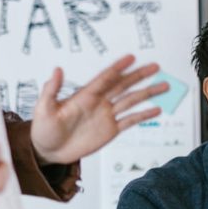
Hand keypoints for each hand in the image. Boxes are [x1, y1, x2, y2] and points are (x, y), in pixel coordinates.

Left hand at [30, 54, 168, 164]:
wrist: (48, 150)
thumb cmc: (43, 129)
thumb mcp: (43, 109)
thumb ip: (51, 90)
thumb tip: (56, 70)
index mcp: (85, 95)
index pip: (105, 78)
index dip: (118, 68)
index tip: (131, 58)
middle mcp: (99, 102)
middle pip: (123, 86)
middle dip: (139, 76)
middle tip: (155, 66)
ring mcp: (106, 115)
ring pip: (131, 101)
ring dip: (147, 93)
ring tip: (164, 86)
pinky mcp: (110, 130)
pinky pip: (130, 121)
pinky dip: (143, 115)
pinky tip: (156, 110)